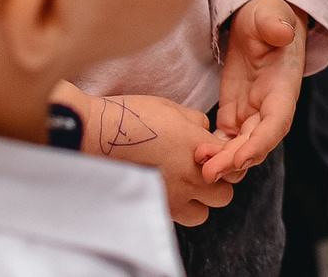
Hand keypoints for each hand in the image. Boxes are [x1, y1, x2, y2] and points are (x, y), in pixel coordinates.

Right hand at [76, 89, 232, 224]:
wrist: (93, 134)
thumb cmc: (131, 118)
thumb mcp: (174, 109)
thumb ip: (198, 124)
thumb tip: (206, 134)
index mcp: (199, 148)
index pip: (234, 163)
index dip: (227, 160)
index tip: (214, 156)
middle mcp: (190, 177)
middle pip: (224, 195)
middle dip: (216, 186)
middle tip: (200, 174)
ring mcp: (171, 197)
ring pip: (201, 214)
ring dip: (196, 204)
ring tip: (180, 187)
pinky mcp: (151, 208)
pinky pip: (174, 218)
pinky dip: (172, 209)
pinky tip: (160, 191)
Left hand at [202, 0, 306, 183]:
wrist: (258, 22)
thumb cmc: (268, 16)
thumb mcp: (271, 15)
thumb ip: (275, 24)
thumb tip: (282, 32)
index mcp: (284, 87)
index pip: (277, 122)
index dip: (261, 143)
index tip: (240, 158)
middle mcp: (271, 106)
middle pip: (256, 143)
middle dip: (235, 161)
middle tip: (208, 172)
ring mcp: (252, 113)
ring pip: (240, 147)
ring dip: (222, 161)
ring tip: (198, 166)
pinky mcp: (235, 114)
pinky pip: (226, 141)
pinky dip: (214, 152)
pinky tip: (195, 156)